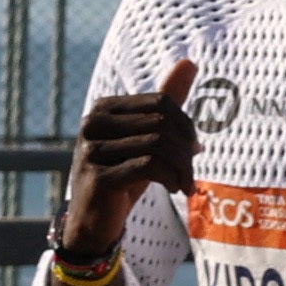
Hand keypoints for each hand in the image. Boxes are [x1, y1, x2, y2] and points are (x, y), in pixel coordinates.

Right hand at [56, 59, 201, 261]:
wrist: (93, 223)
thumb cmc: (122, 177)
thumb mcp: (146, 139)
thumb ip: (165, 103)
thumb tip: (189, 62)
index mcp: (104, 108)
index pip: (162, 103)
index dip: (186, 125)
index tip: (194, 150)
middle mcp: (93, 123)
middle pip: (161, 123)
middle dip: (185, 150)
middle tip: (190, 174)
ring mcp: (91, 150)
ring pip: (157, 144)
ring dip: (181, 167)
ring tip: (185, 184)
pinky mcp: (97, 177)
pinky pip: (148, 165)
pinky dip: (170, 177)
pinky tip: (175, 188)